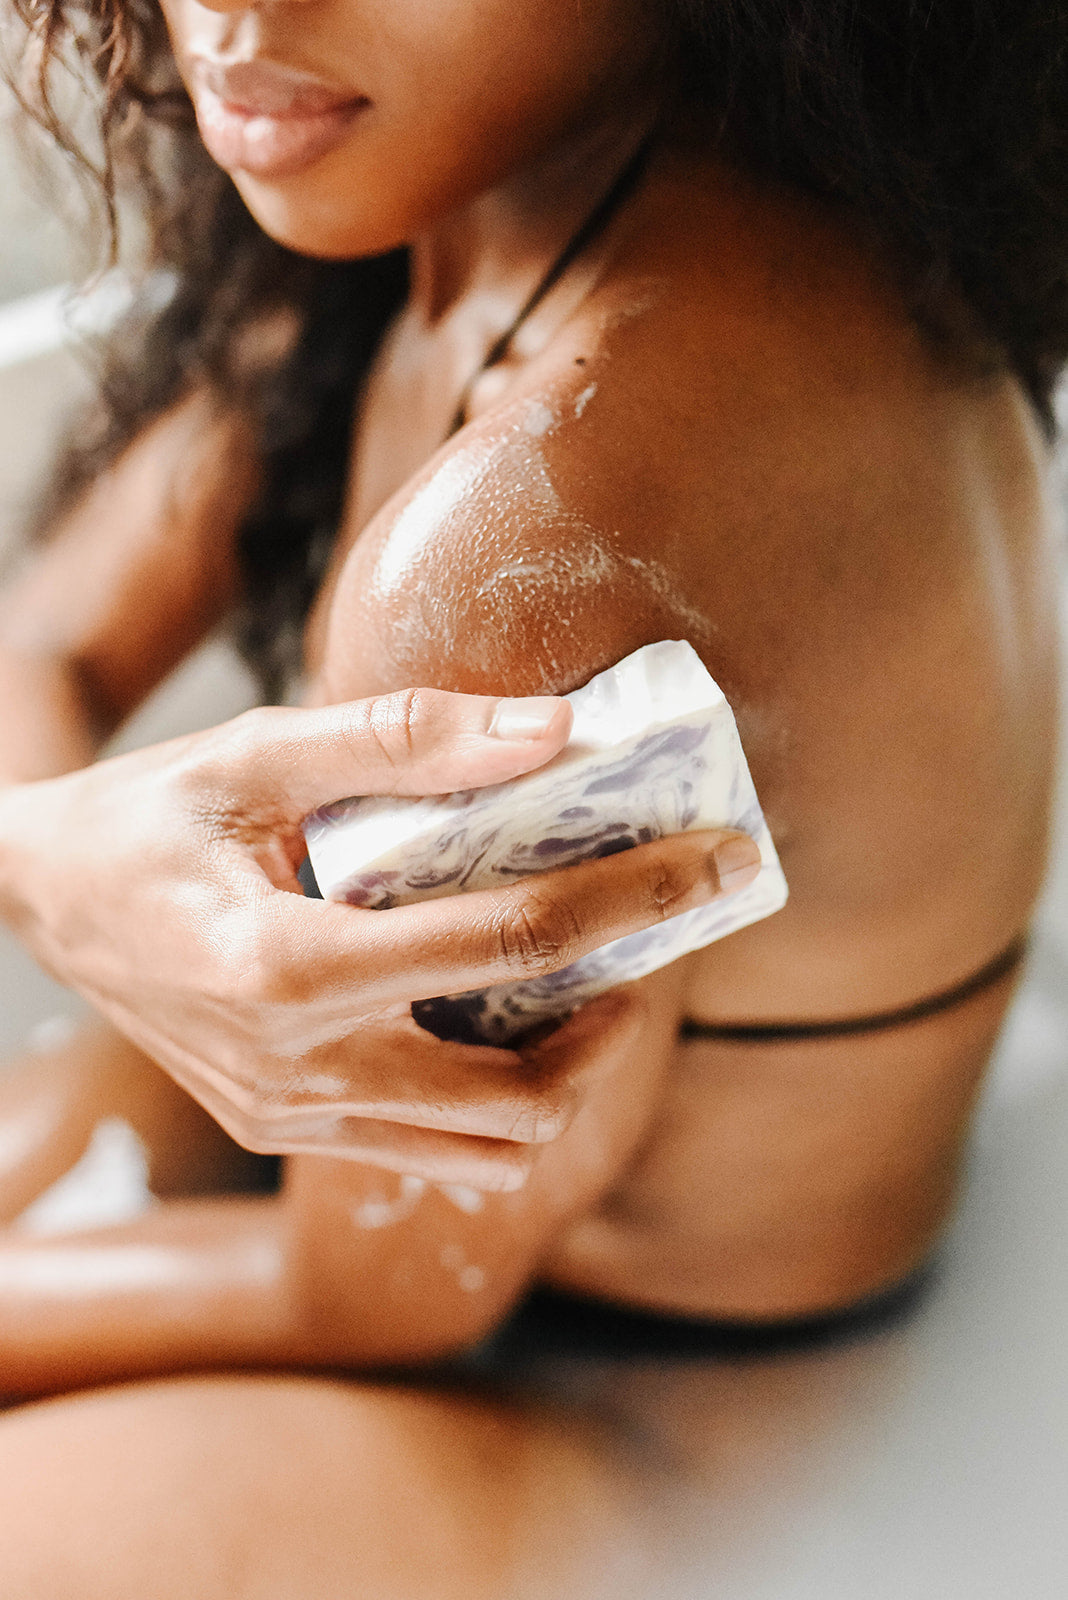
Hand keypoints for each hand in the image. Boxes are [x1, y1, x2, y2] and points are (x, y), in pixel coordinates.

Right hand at [0, 688, 760, 1178]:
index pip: (509, 947)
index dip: (632, 901)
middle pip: (522, 1095)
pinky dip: (498, 1096)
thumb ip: (405, 739)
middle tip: (649, 937)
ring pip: (488, 1147)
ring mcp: (291, 1118)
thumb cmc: (142, 817)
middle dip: (616, 1019)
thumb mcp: (256, 752)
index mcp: (285, 968)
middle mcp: (295, 1070)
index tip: (718, 863)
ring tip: (588, 979)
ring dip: (566, 1072)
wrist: (42, 904)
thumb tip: (556, 731)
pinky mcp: (289, 1131)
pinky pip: (433, 1148)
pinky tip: (504, 1016)